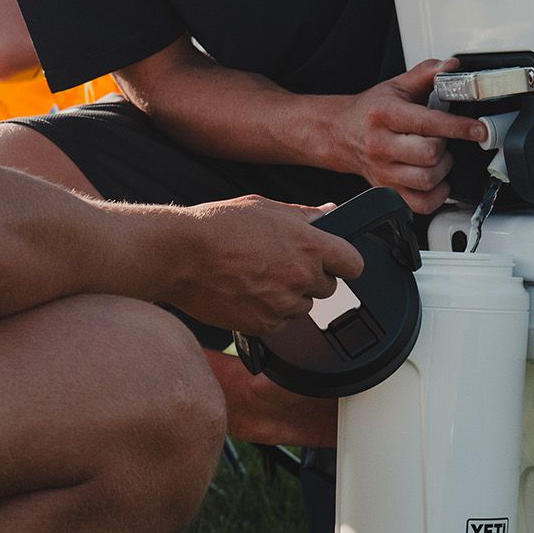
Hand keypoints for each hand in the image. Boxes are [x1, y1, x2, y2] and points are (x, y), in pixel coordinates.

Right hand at [168, 195, 364, 338]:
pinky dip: (269, 313)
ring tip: (258, 277)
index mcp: (308, 244)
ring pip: (303, 307)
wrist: (179, 255)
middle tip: (280, 264)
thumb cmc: (217, 226)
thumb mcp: (265, 207)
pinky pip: (280, 324)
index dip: (344, 262)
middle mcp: (301, 276)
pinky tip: (247, 293)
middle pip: (328, 288)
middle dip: (310, 278)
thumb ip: (305, 215)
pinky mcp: (264, 325)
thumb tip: (331, 214)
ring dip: (289, 297)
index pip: (354, 263)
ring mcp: (283, 304)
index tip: (334, 261)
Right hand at [321, 60, 485, 215]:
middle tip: (443, 139)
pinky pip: (420, 204)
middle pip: (429, 154)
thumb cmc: (371, 111)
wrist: (340, 134)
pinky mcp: (387, 191)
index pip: (427, 123)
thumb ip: (427, 73)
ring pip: (427, 180)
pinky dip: (436, 196)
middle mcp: (381, 145)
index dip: (458, 127)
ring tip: (438, 157)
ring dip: (442, 169)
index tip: (478, 129)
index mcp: (385, 115)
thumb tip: (453, 67)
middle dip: (445, 146)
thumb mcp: (397, 86)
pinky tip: (435, 180)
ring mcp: (383, 172)